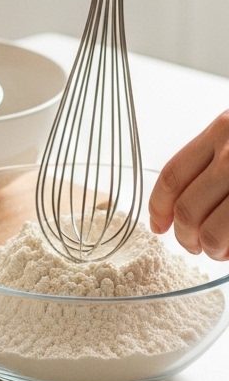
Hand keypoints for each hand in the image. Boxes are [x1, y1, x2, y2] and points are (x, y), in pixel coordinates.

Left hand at [149, 114, 228, 258]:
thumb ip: (216, 154)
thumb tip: (185, 204)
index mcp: (221, 130)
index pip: (172, 176)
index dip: (159, 208)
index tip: (158, 226)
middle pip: (186, 209)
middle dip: (185, 237)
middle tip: (194, 245)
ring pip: (210, 232)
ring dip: (210, 250)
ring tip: (219, 250)